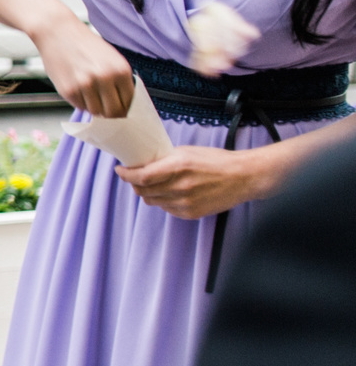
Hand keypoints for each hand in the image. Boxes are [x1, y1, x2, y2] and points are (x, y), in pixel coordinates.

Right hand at [34, 17, 133, 119]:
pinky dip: (81, 102)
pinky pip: (80, 106)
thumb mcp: (112, 58)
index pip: (129, 103)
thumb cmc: (85, 44)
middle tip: (107, 109)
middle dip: (111, 114)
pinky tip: (78, 87)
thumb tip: (123, 105)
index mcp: (120, 70)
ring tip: (90, 93)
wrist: (58, 32)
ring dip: (95, 107)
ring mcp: (85, 85)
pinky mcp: (68, 90)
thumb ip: (120, 81)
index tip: (122, 113)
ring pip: (96, 112)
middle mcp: (104, 78)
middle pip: (114, 112)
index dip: (126, 110)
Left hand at [116, 145, 272, 219]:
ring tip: (154, 184)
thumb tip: (144, 163)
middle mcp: (180, 186)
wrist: (244, 177)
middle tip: (135, 177)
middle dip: (135, 183)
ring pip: (152, 201)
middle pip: (143, 190)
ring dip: (148, 193)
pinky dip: (163, 201)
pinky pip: (166, 209)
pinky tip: (170, 193)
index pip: (141, 176)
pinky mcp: (191, 213)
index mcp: (178, 167)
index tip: (121, 170)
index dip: (126, 175)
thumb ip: (165, 159)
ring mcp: (185, 202)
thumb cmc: (217, 161)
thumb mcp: (188, 152)